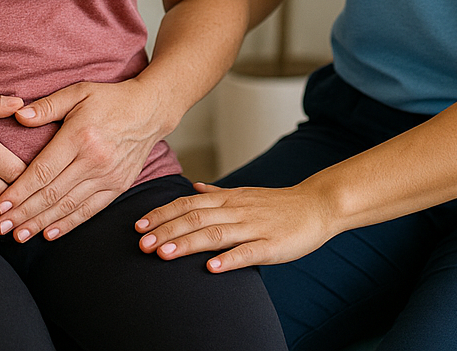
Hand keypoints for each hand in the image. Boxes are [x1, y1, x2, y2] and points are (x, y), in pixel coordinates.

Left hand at [0, 79, 168, 242]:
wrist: (150, 110)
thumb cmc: (110, 99)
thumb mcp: (78, 91)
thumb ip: (47, 106)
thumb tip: (18, 117)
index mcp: (80, 136)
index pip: (43, 171)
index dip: (20, 191)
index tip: (0, 205)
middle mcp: (94, 159)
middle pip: (52, 193)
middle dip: (24, 213)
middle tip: (1, 227)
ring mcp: (109, 176)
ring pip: (69, 206)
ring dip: (41, 223)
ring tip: (20, 235)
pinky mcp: (119, 186)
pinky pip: (90, 210)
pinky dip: (69, 224)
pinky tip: (50, 233)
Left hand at [133, 180, 337, 272]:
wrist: (318, 205)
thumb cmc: (279, 204)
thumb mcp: (245, 193)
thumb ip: (218, 193)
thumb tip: (194, 186)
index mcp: (228, 198)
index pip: (187, 204)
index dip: (162, 215)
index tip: (138, 226)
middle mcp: (236, 209)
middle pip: (195, 218)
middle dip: (166, 231)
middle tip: (142, 245)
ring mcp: (254, 227)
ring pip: (215, 234)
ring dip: (187, 244)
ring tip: (164, 255)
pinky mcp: (272, 245)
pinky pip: (247, 252)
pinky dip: (228, 260)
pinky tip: (211, 268)